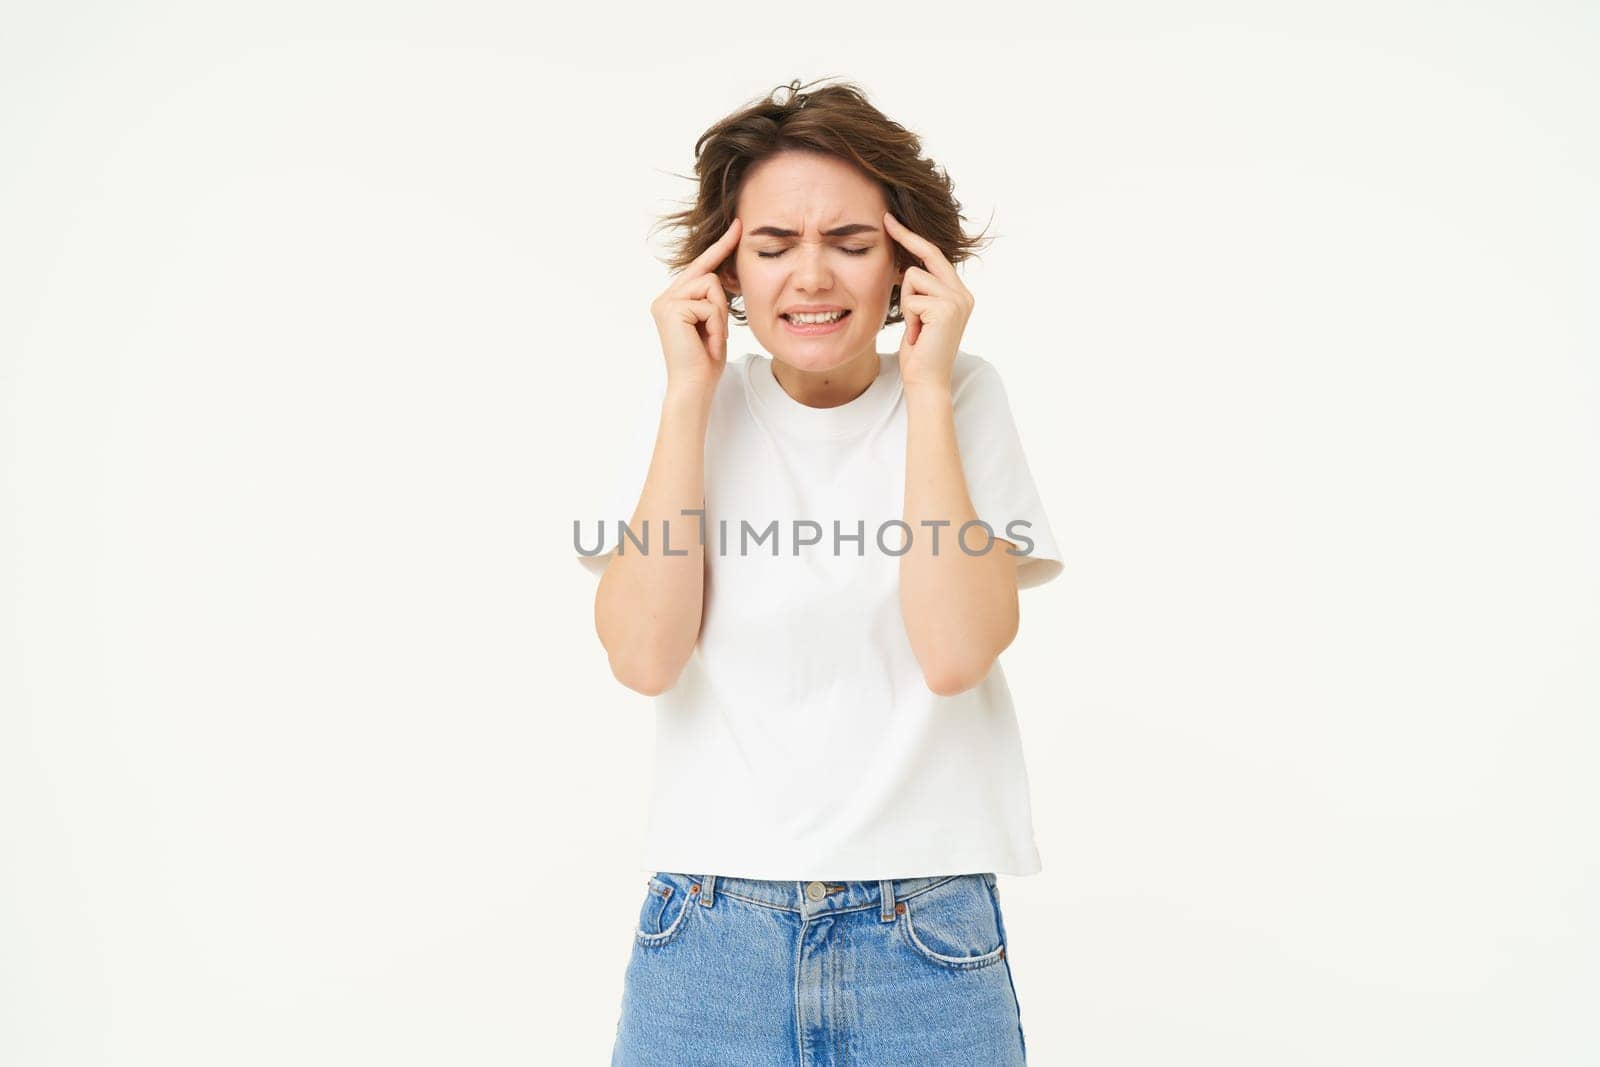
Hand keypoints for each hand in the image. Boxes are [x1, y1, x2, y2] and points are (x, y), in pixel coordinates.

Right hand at [650, 217, 741, 394]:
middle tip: (715, 334)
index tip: (738, 226)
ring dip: (719, 315)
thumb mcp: (713, 323)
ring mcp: (665, 302)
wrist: (694, 386)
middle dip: (720, 303)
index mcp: (674, 300)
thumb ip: (713, 299)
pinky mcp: (670, 308)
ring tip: (710, 339)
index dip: (720, 247)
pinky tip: (706, 342)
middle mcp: (665, 297)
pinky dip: (716, 324)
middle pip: (707, 274)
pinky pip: (709, 304)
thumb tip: (722, 275)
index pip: (701, 267)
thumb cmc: (705, 361)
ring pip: (711, 286)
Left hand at [884, 211, 973, 391]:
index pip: (935, 257)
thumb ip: (921, 292)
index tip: (893, 222)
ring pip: (913, 278)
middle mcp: (963, 294)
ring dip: (906, 303)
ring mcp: (957, 300)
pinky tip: (918, 334)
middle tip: (885, 220)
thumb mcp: (920, 315)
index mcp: (959, 294)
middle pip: (928, 255)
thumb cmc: (920, 352)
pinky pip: (911, 298)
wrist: (927, 381)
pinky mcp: (946, 309)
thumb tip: (906, 267)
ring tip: (916, 327)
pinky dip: (908, 317)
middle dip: (905, 238)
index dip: (914, 239)